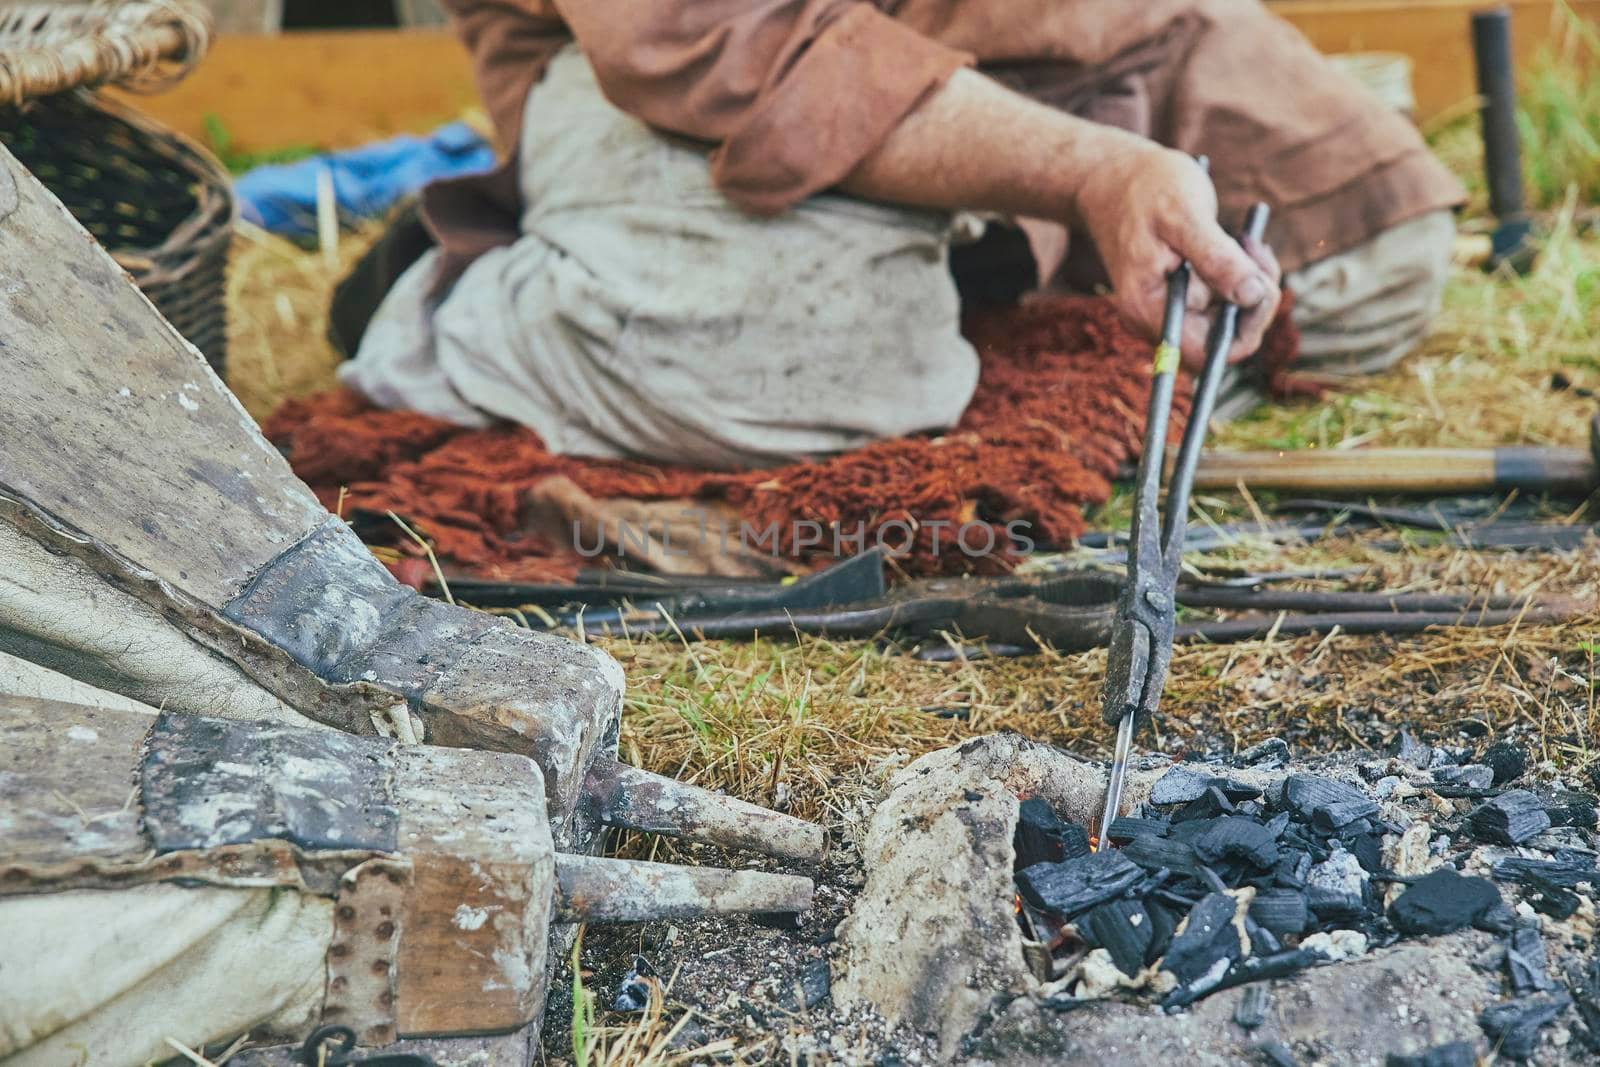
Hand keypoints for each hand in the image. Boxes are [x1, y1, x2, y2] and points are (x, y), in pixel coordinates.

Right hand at [1075, 141, 1280, 367]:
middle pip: (1221, 339)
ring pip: (1226, 319)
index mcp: (1148, 309)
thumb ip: (1216, 258)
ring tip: (1246, 239)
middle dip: (1253, 300)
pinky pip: (1220, 300)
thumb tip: (1252, 296)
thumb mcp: (1184, 215)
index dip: (1244, 330)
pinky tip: (1238, 242)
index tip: (1260, 286)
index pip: (1205, 355)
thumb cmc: (1144, 188)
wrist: (1111, 175)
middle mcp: (1154, 319)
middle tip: (1256, 249)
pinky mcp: (1179, 294)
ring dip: (1250, 284)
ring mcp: (1166, 308)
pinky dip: (1239, 275)